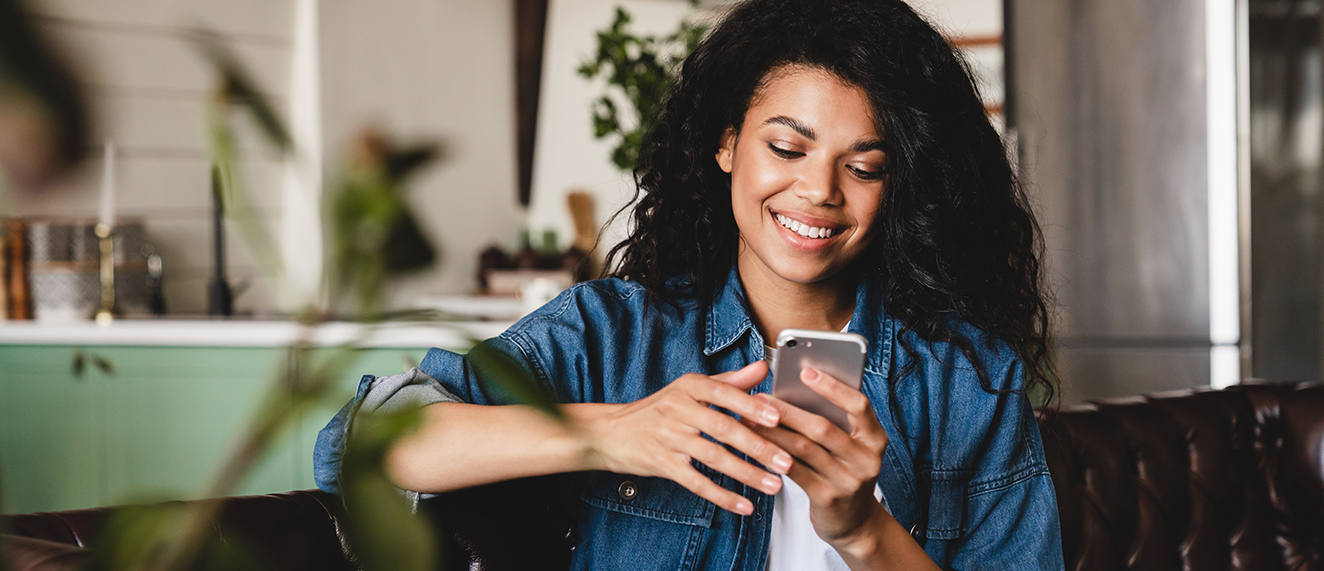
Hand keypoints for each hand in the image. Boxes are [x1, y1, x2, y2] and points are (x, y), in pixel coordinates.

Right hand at [577, 361, 793, 514]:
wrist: (611, 432)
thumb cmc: (658, 410)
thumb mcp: (690, 389)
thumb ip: (729, 381)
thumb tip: (763, 367)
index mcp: (688, 386)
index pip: (724, 393)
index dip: (751, 406)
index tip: (777, 418)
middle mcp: (678, 409)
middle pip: (723, 427)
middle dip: (758, 446)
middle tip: (785, 460)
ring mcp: (669, 437)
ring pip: (713, 457)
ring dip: (746, 473)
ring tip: (772, 485)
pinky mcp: (662, 463)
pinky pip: (696, 482)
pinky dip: (722, 495)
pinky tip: (743, 505)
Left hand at [747, 367, 889, 546]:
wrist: (855, 522)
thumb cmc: (845, 471)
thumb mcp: (851, 446)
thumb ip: (834, 421)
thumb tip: (795, 389)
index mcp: (875, 439)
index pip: (859, 406)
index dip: (832, 387)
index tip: (806, 371)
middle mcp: (866, 460)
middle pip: (823, 427)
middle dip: (787, 410)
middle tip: (760, 397)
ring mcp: (848, 481)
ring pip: (804, 448)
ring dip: (774, 431)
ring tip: (750, 419)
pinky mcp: (827, 498)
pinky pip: (794, 471)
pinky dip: (773, 455)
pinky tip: (757, 445)